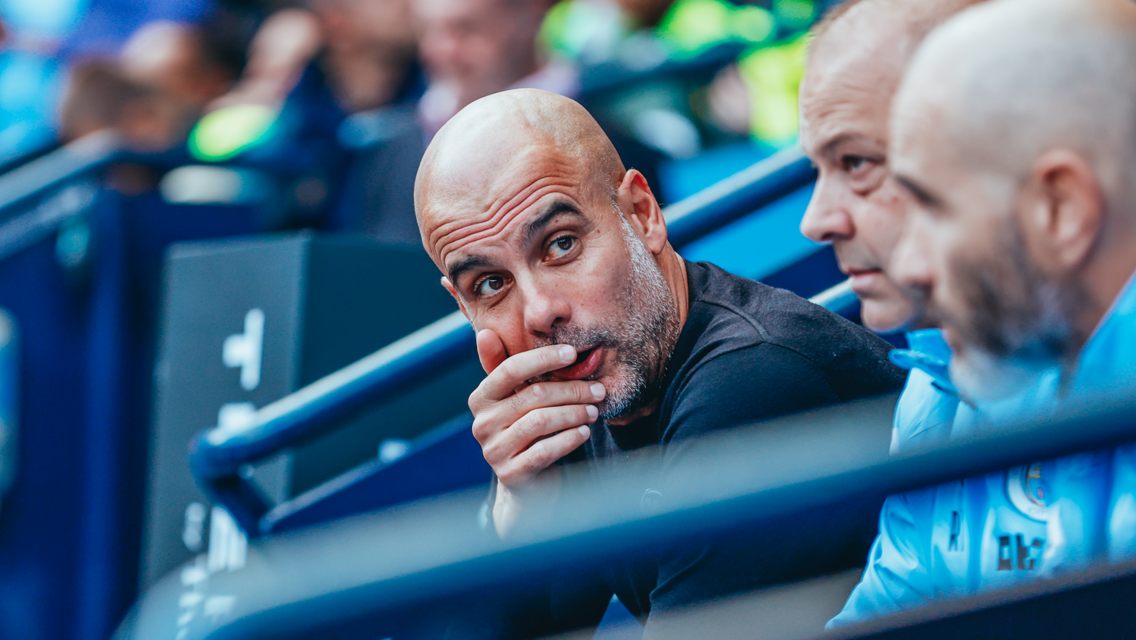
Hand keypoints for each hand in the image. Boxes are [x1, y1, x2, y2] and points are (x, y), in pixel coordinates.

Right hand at [469, 329, 604, 536]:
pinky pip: (545, 451)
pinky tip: (584, 432)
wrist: (527, 484)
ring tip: (594, 411)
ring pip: (541, 422)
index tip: (573, 353)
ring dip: (575, 413)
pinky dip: (569, 439)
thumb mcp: (516, 399)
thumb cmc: (527, 431)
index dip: (543, 358)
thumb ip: (507, 368)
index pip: (510, 369)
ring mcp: (494, 451)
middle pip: (533, 396)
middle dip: (572, 390)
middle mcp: (482, 423)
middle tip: (598, 389)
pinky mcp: (511, 474)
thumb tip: (486, 333)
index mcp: (481, 398)